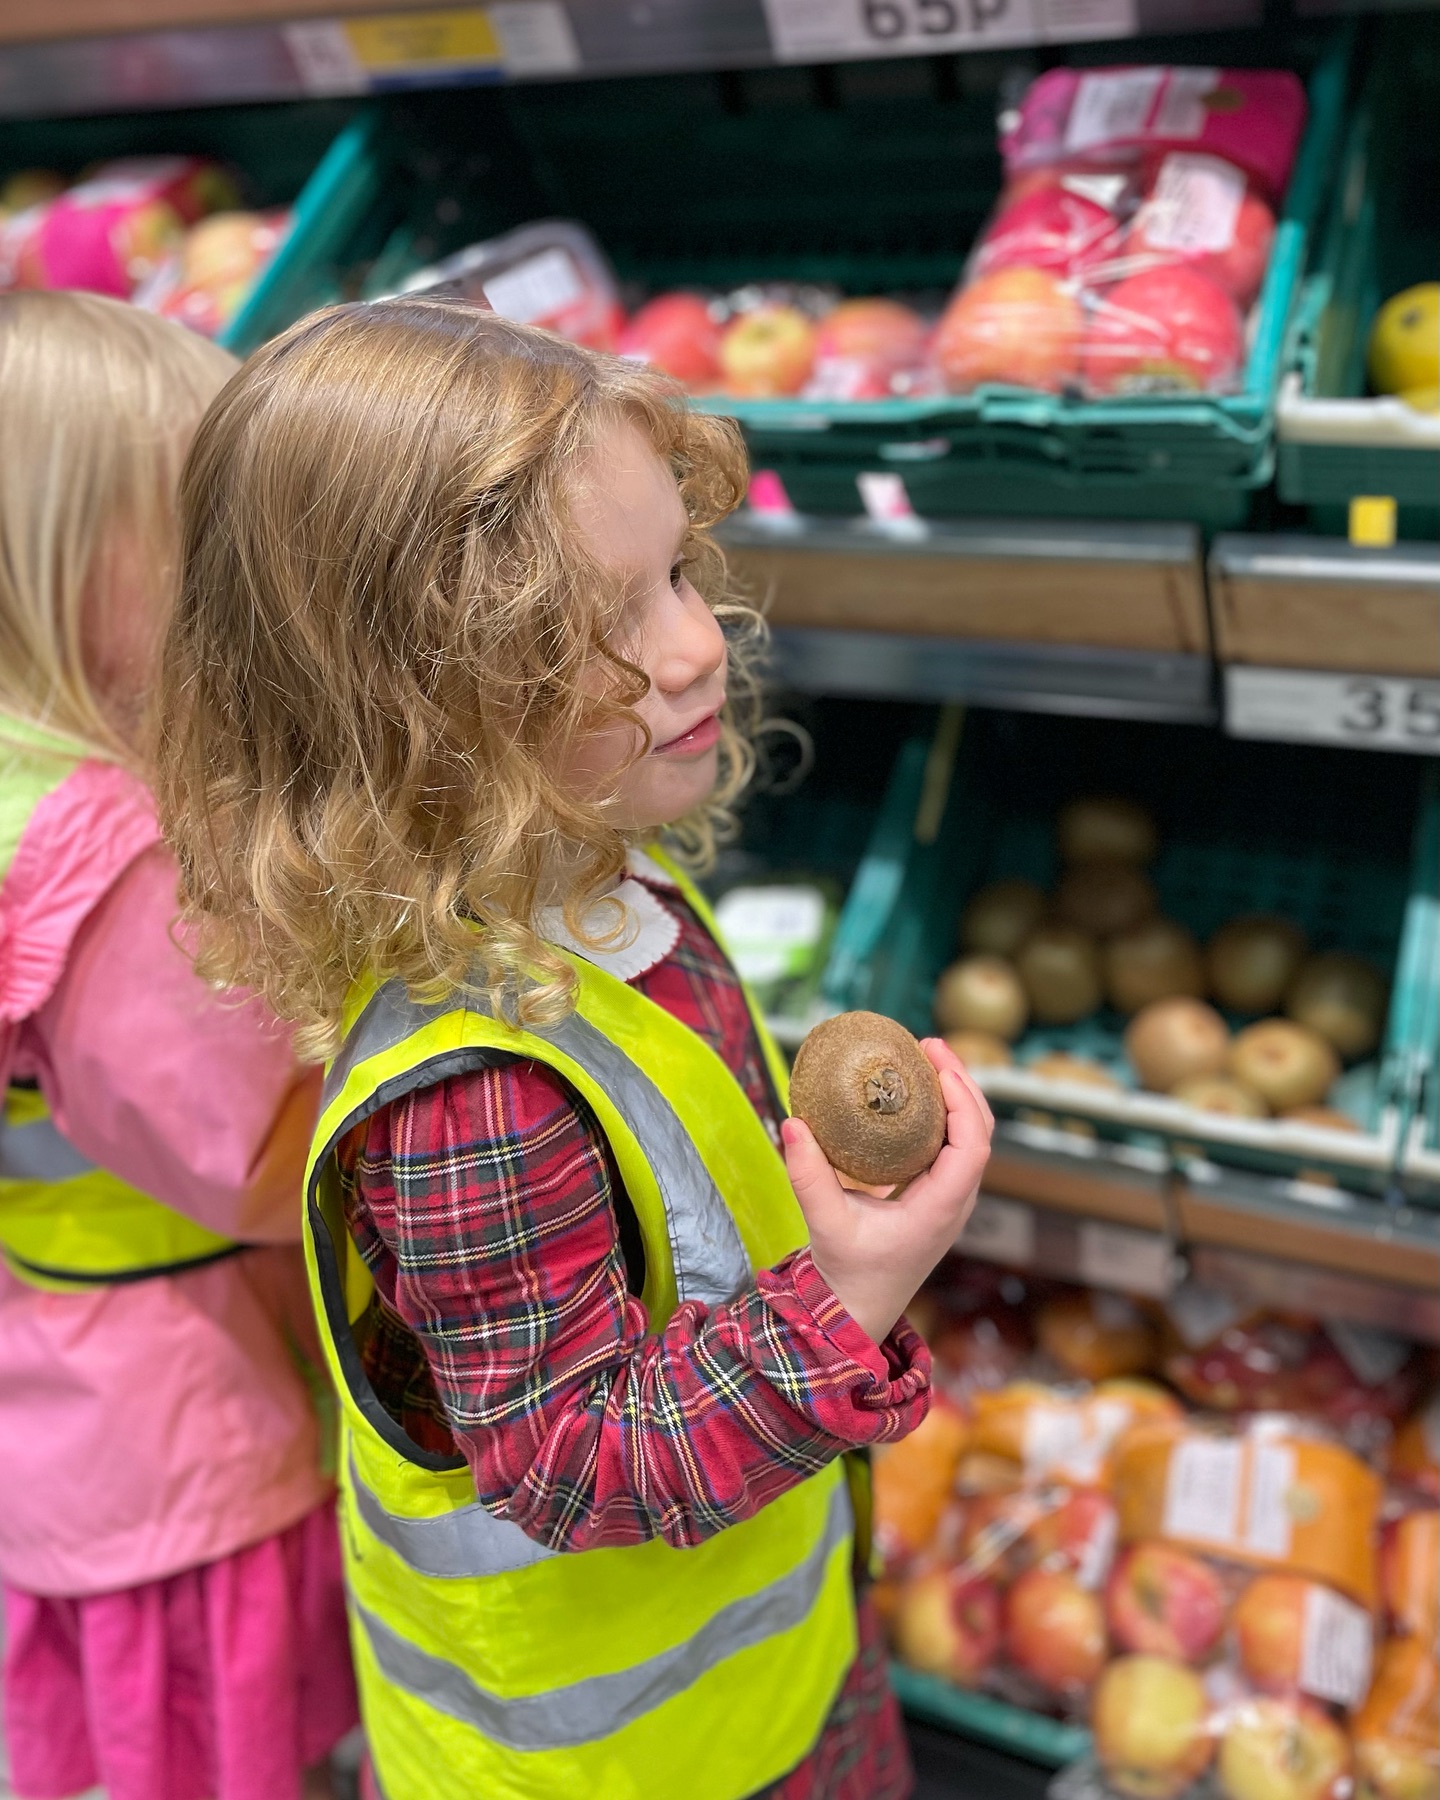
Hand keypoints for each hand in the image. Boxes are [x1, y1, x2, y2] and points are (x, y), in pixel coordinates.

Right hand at [782, 1037, 993, 1346]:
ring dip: (956, 1096)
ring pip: (971, 1139)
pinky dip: (944, 1115)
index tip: (939, 1067)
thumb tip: (792, 1122)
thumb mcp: (825, 1224)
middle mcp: (955, 1203)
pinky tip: (917, 1094)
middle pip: (980, 1133)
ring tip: (927, 1058)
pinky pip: (953, 1148)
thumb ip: (807, 1176)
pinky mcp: (938, 1199)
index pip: (972, 1146)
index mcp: (940, 1209)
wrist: (857, 1310)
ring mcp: (950, 1201)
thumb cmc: (847, 1273)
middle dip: (962, 1084)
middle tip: (929, 1045)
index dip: (963, 1101)